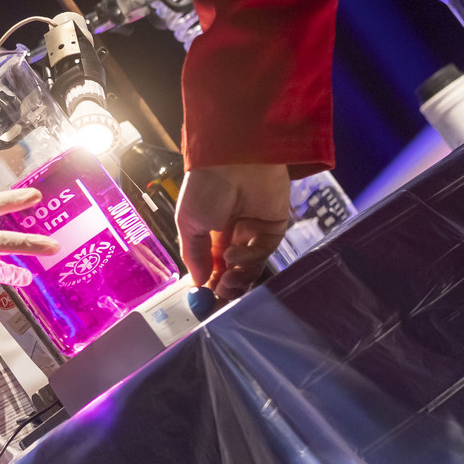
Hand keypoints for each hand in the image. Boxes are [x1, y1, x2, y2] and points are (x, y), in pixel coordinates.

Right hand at [175, 164, 291, 299]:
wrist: (233, 162)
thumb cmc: (205, 187)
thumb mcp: (188, 222)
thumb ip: (194, 254)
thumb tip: (198, 281)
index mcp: (211, 231)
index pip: (213, 264)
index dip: (210, 282)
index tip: (205, 301)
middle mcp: (234, 233)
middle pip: (234, 269)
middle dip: (226, 286)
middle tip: (218, 297)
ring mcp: (255, 230)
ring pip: (251, 266)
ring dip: (237, 278)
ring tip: (225, 279)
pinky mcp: (274, 227)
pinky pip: (264, 252)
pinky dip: (248, 259)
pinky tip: (233, 255)